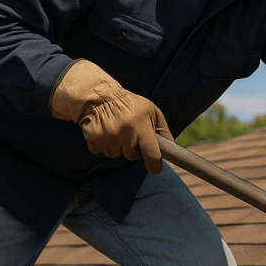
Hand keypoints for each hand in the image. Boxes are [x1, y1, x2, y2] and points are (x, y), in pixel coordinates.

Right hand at [51, 60, 172, 173]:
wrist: (99, 96)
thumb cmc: (130, 105)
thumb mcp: (151, 111)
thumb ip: (163, 130)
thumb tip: (171, 148)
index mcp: (141, 127)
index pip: (152, 155)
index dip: (155, 165)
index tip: (155, 168)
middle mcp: (125, 134)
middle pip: (132, 156)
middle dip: (132, 149)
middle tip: (129, 134)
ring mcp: (108, 138)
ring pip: (116, 155)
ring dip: (117, 147)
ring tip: (115, 130)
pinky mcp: (93, 141)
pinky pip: (102, 153)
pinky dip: (103, 145)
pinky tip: (104, 132)